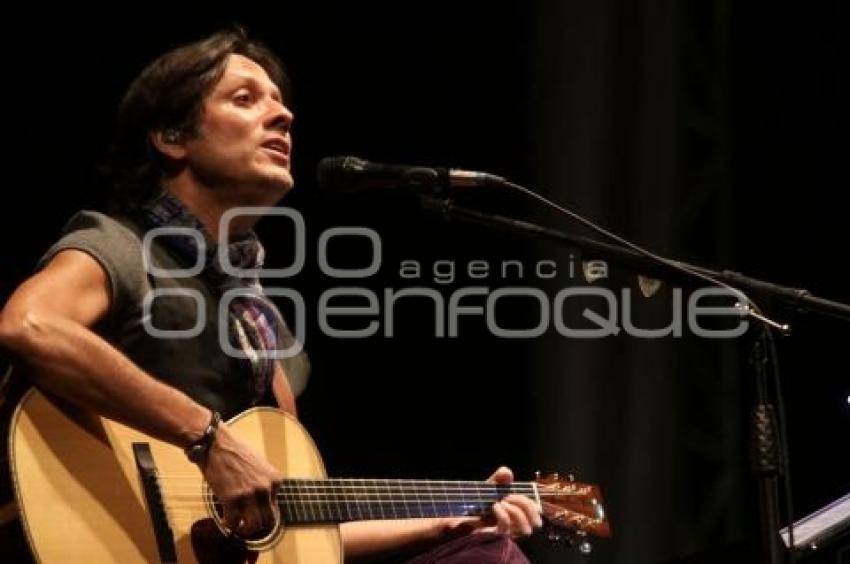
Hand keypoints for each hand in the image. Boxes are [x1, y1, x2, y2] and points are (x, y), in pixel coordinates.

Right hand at [197, 424, 281, 538]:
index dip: (262, 513)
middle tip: (246, 526)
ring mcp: (249, 494)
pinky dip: (228, 524)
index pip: (275, 507)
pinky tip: (224, 519)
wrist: (215, 443)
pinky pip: (233, 522)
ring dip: (244, 529)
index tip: (253, 514)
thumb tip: (263, 501)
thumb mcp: (259, 464)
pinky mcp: (231, 498)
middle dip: (258, 527)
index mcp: (274, 479)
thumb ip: (264, 481)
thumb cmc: (234, 450)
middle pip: (268, 520)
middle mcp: (265, 488)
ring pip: (253, 526)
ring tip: (236, 525)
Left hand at [484, 466, 542, 537]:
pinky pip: (506, 527)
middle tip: (509, 497)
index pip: (537, 515)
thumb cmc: (480, 500)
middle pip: (536, 524)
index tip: (517, 494)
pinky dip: (503, 514)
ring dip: (516, 512)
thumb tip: (507, 472)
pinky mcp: (497, 535)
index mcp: (520, 514)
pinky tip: (495, 506)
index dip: (532, 505)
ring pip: (525, 529)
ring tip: (502, 502)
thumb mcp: (491, 486)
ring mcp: (508, 532)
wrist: (464, 510)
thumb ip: (500, 477)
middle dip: (525, 506)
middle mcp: (517, 525)